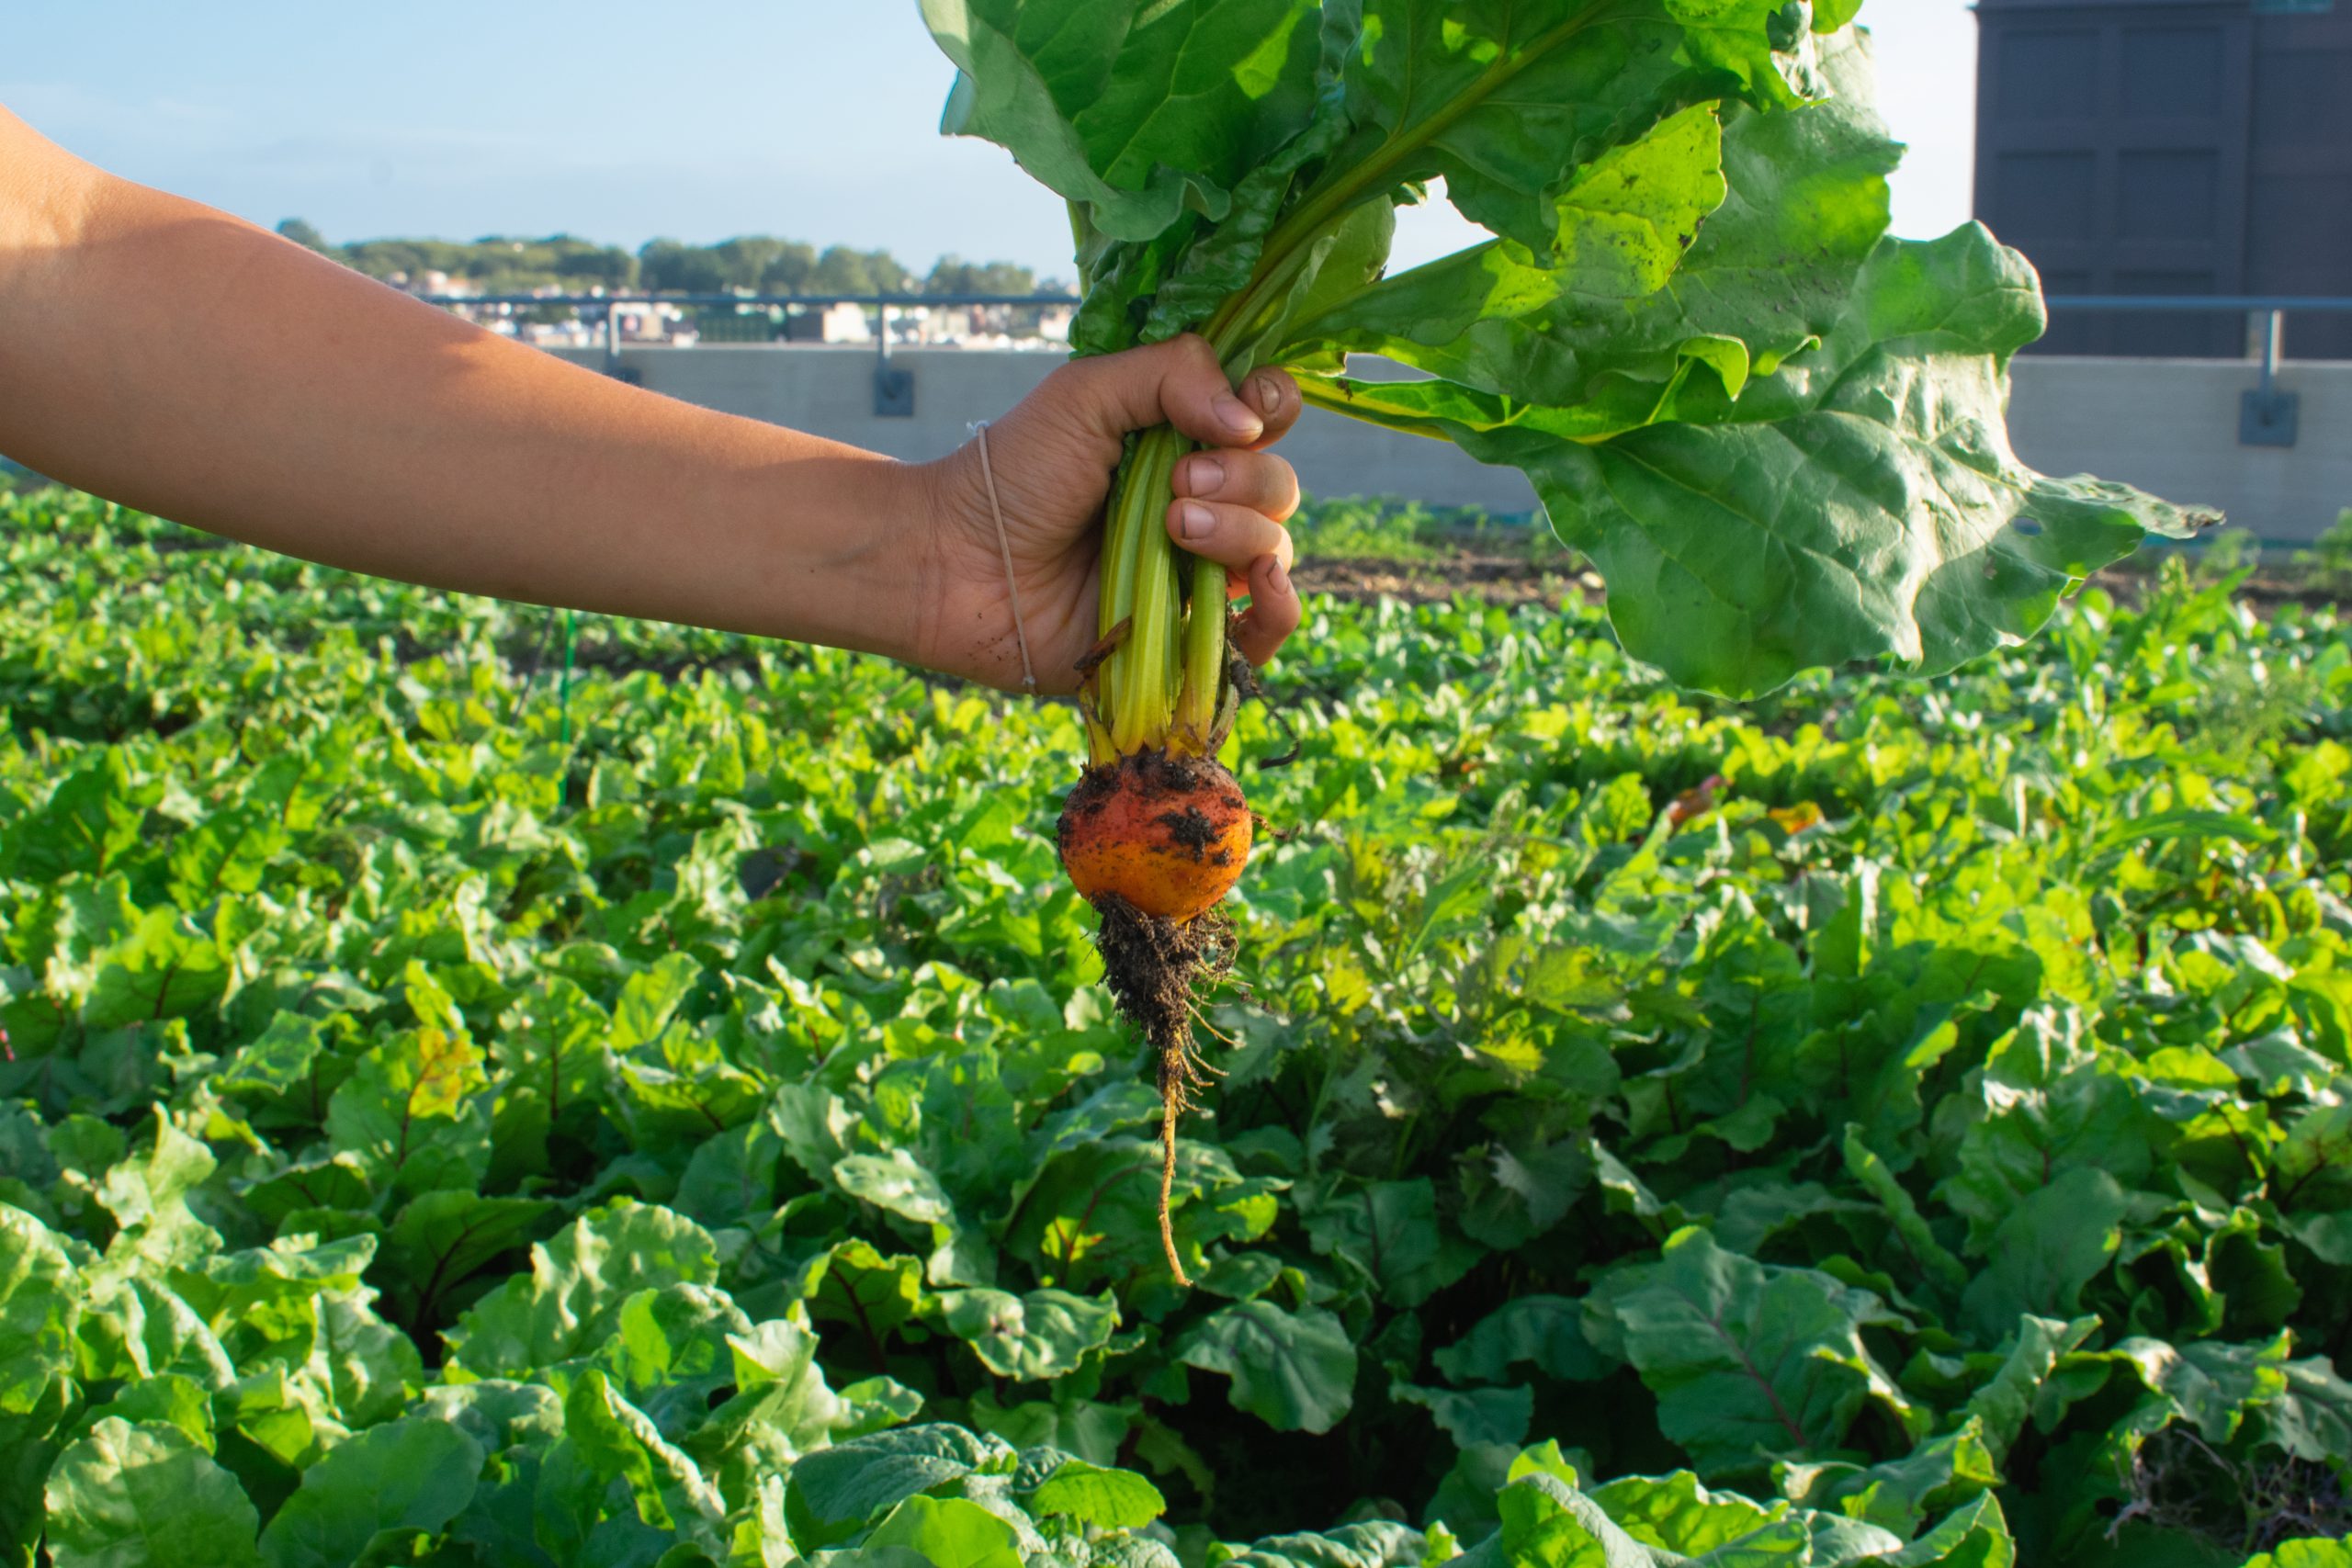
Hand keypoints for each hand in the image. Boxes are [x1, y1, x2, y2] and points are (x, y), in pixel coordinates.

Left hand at [913, 334, 1304, 694]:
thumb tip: (1248, 421)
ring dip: (1241, 532)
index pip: (1266, 418)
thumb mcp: (1084, 394)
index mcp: (1183, 441)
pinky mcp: (1186, 639)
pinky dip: (1281, 608)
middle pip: (1278, 485)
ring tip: (1173, 528)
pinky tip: (1259, 583)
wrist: (958, 563)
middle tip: (1175, 487)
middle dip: (1241, 478)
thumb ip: (1171, 374)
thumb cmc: (1012, 473)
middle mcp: (1202, 504)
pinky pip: (1266, 633)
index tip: (1240, 414)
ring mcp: (1196, 572)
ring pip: (1275, 549)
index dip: (1269, 409)